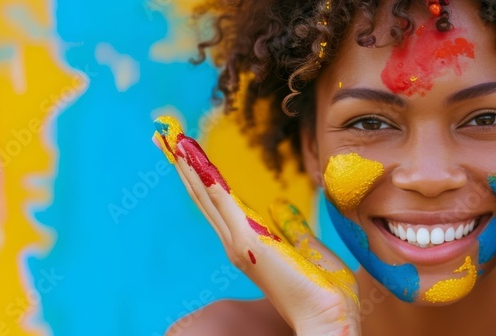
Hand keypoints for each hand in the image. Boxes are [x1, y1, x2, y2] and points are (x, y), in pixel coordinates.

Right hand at [152, 116, 358, 334]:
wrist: (328, 318)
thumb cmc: (324, 292)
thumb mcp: (309, 249)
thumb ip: (293, 227)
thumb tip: (282, 206)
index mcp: (251, 244)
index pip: (221, 204)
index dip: (205, 178)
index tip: (191, 154)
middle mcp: (237, 243)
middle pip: (205, 197)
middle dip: (187, 167)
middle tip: (168, 137)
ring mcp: (239, 241)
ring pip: (207, 194)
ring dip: (190, 166)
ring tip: (173, 139)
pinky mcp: (248, 239)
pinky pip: (222, 199)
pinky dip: (205, 176)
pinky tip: (192, 156)